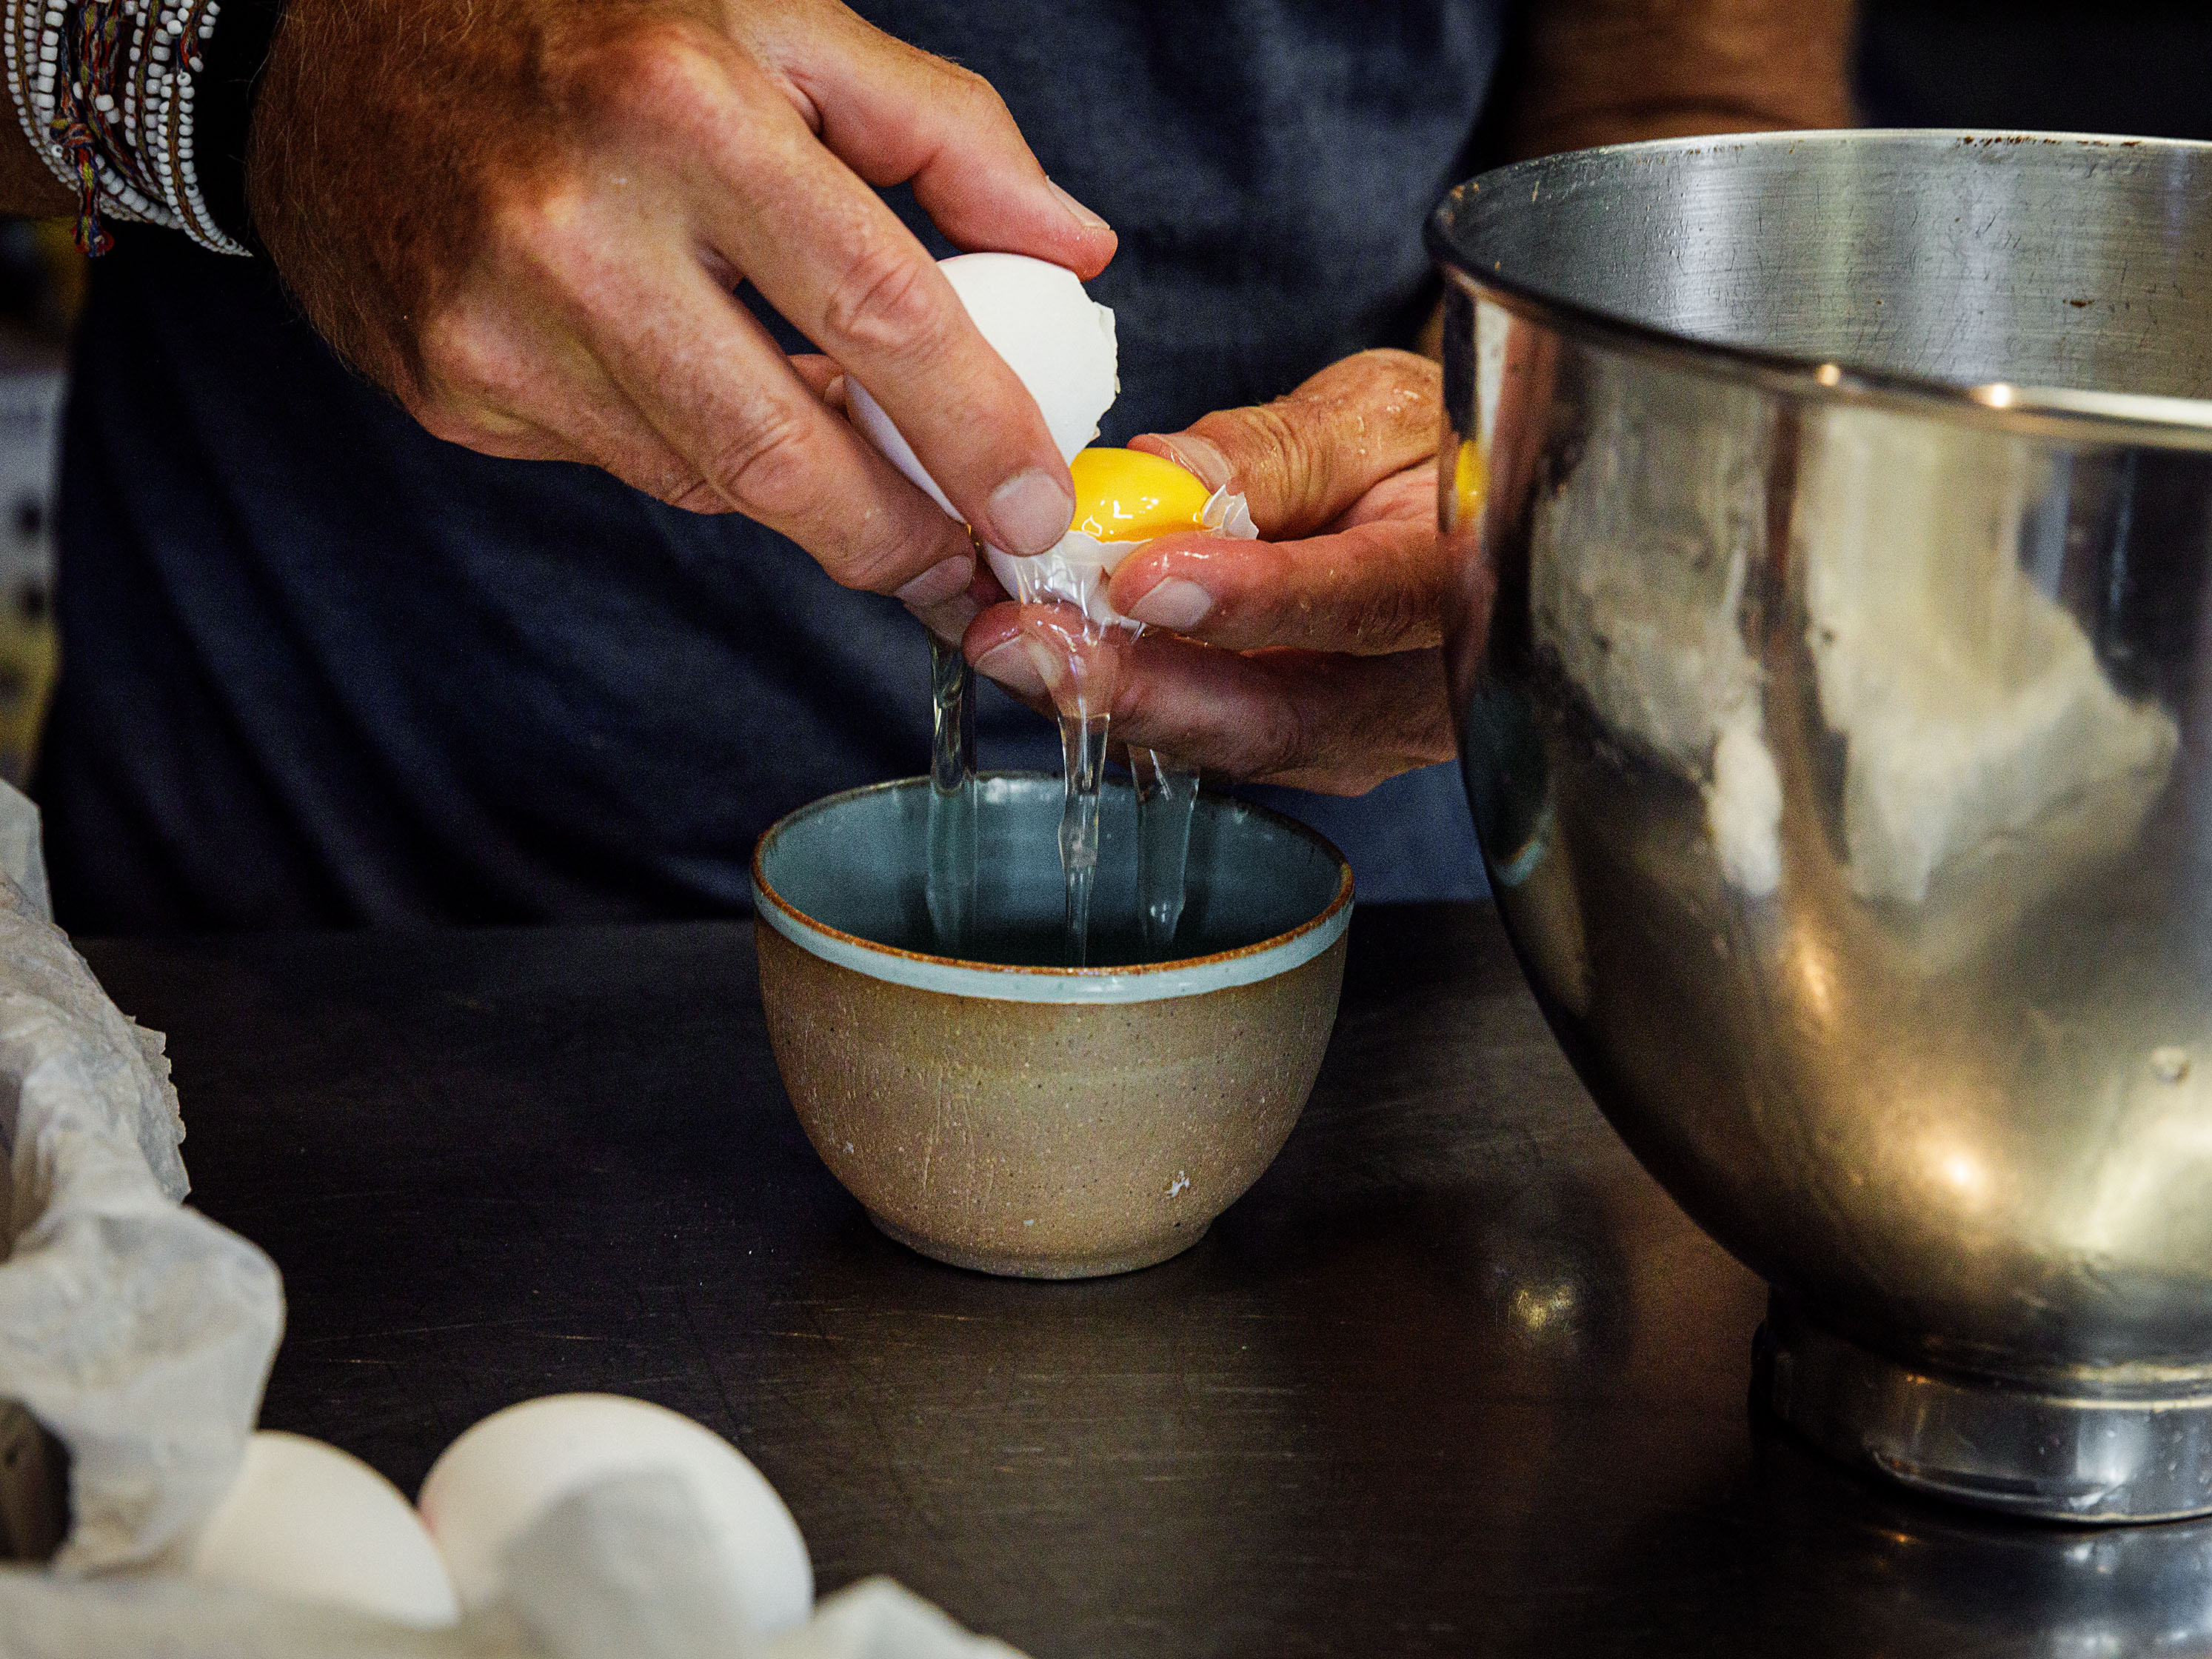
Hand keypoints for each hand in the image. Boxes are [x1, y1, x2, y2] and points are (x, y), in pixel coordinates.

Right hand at [246, 0, 1115, 601]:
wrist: (329, 38)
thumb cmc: (583, 19)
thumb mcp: (773, 18)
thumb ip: (941, 131)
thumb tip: (1074, 250)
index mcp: (683, 108)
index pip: (876, 313)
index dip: (974, 433)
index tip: (1032, 506)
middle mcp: (577, 226)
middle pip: (781, 454)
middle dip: (896, 538)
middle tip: (964, 561)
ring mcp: (496, 322)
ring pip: (705, 480)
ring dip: (803, 498)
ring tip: (855, 467)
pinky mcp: (450, 387)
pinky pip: (623, 464)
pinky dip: (694, 455)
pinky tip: (706, 394)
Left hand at [962, 350, 1456, 794]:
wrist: (1468, 520)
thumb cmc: (1430, 450)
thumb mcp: (1375, 413)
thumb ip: (1281, 450)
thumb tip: (1168, 472)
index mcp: (1463, 586)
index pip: (1368, 605)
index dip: (1255, 599)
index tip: (1143, 576)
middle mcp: (1418, 695)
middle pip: (1276, 717)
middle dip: (1140, 685)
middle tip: (1027, 637)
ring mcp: (1354, 742)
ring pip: (1222, 744)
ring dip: (1104, 697)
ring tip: (1005, 640)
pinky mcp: (1293, 754)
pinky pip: (1197, 739)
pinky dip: (1111, 696)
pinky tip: (1031, 651)